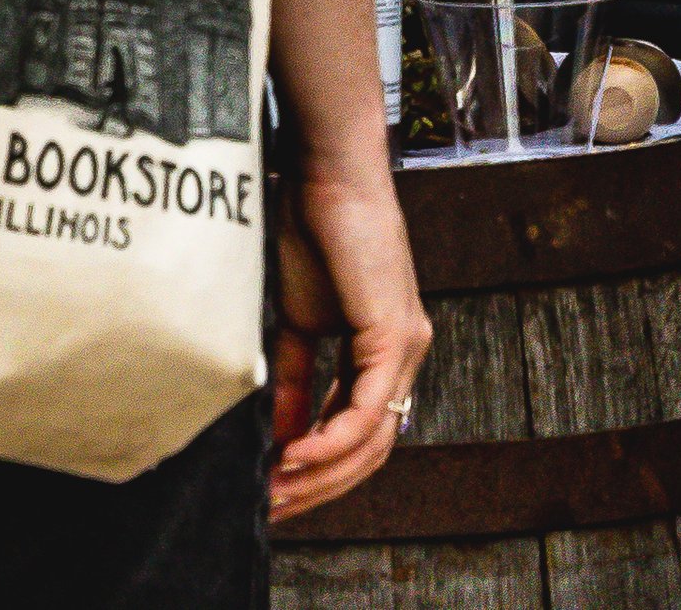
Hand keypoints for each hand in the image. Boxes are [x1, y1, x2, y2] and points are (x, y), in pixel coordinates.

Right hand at [268, 151, 432, 519]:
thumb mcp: (297, 319)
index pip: (359, 433)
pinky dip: (331, 441)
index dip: (319, 470)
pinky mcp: (396, 334)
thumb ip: (296, 378)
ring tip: (278, 489)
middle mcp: (404, 355)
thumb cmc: (311, 229)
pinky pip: (368, 409)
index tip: (277, 491)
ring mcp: (406, 347)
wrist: (326, 173)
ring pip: (373, 440)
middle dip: (320, 487)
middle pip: (371, 451)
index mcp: (382, 352)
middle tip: (274, 508)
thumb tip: (279, 433)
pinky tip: (297, 456)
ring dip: (322, 473)